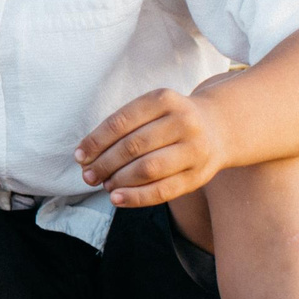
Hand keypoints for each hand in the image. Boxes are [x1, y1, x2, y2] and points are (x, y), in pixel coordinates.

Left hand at [76, 88, 232, 207]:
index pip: (121, 122)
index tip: (80, 156)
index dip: (96, 141)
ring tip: (104, 185)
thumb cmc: (169, 121)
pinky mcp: (198, 175)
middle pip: (133, 146)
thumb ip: (122, 128)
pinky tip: (118, 198)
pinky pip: (163, 191)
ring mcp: (194, 149)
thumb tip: (86, 157)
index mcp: (164, 99)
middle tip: (88, 175)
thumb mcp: (151, 110)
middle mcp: (183, 121)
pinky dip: (136, 197)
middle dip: (104, 163)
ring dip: (119, 180)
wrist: (219, 128)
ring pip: (147, 169)